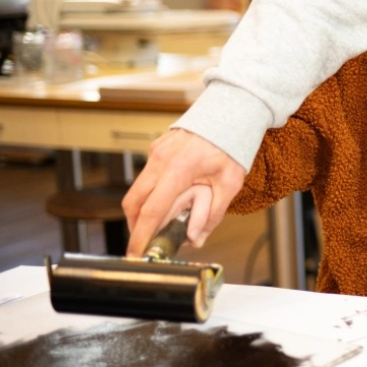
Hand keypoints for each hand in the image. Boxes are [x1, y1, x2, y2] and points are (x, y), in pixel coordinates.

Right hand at [122, 129, 245, 256]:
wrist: (230, 113)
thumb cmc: (232, 145)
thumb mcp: (230, 183)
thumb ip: (214, 213)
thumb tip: (198, 237)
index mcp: (178, 169)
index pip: (152, 210)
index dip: (141, 235)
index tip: (137, 253)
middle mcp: (161, 159)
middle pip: (134, 201)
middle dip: (135, 226)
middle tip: (144, 243)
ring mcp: (155, 152)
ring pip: (137, 189)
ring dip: (142, 210)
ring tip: (156, 226)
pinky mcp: (156, 148)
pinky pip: (146, 176)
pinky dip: (149, 193)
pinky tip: (164, 202)